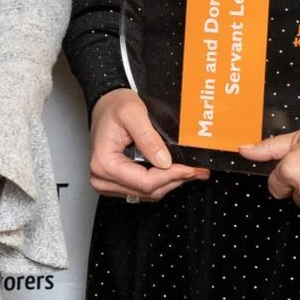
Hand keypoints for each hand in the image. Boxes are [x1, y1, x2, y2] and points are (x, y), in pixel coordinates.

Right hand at [87, 88, 209, 201]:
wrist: (105, 105)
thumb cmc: (114, 106)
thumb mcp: (133, 113)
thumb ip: (148, 137)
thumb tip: (164, 162)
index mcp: (104, 163)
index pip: (145, 182)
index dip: (172, 176)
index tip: (191, 168)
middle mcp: (102, 178)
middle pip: (148, 191)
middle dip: (176, 180)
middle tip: (198, 170)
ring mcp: (108, 182)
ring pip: (148, 193)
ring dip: (171, 182)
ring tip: (190, 171)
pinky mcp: (116, 183)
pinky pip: (143, 190)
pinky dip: (161, 182)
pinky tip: (174, 172)